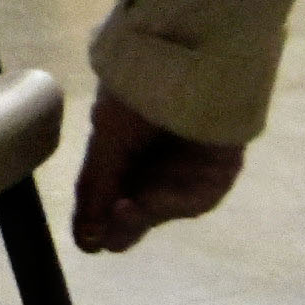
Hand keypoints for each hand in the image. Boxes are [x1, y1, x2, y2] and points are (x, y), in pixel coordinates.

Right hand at [72, 89, 245, 250]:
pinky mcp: (220, 168)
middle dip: (126, 222)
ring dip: (147, 212)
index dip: (102, 217)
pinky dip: (174, 201)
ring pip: (169, 203)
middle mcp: (157, 159)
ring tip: (125, 212)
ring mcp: (191, 166)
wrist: (182, 61)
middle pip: (142, 205)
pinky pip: (198, 195)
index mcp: (123, 148)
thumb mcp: (105, 138)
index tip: (90, 241)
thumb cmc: (136, 94)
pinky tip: (149, 200)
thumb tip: (84, 243)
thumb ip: (96, 189)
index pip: (112, 193)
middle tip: (109, 236)